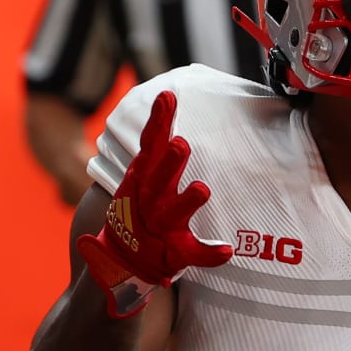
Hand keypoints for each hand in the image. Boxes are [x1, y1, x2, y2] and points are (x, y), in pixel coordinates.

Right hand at [76, 91, 230, 316]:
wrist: (123, 257)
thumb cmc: (142, 206)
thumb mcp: (144, 173)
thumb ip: (157, 141)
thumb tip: (167, 93)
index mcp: (146, 177)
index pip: (152, 145)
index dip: (159, 122)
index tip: (168, 97)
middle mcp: (151, 199)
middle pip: (159, 177)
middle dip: (169, 162)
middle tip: (180, 144)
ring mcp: (160, 226)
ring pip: (173, 213)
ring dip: (186, 202)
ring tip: (202, 189)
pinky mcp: (172, 251)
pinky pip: (192, 253)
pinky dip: (209, 253)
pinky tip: (227, 251)